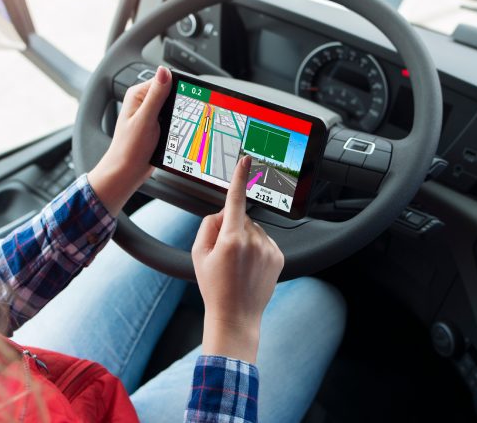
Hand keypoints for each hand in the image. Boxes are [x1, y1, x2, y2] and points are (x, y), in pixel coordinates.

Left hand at [88, 66, 171, 214]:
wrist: (127, 172)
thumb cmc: (129, 148)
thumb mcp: (145, 119)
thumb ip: (156, 95)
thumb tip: (164, 71)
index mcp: (137, 94)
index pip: (163, 80)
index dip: (177, 87)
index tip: (186, 99)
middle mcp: (143, 102)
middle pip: (170, 93)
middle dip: (178, 103)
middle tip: (178, 117)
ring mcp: (150, 114)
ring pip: (173, 107)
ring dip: (178, 115)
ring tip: (174, 127)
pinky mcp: (156, 125)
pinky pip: (171, 118)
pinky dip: (176, 124)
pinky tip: (175, 132)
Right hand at [193, 155, 284, 362]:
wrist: (235, 316)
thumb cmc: (214, 287)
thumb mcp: (197, 255)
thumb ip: (208, 226)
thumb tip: (222, 213)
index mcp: (231, 239)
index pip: (236, 200)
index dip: (240, 177)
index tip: (247, 160)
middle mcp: (253, 241)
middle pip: (241, 219)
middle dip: (231, 228)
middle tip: (223, 254)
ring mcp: (268, 249)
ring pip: (254, 230)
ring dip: (245, 239)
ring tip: (237, 265)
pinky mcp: (279, 257)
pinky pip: (265, 242)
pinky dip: (257, 249)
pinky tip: (249, 268)